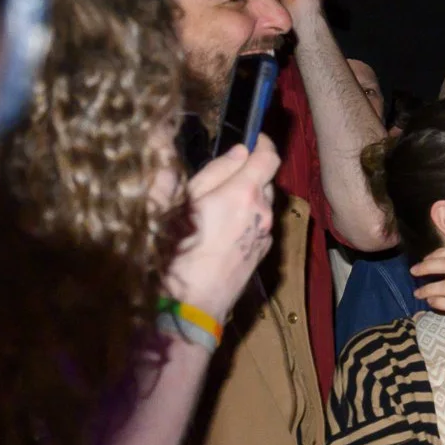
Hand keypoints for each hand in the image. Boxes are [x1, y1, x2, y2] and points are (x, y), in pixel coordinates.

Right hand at [163, 136, 283, 323]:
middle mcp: (262, 212)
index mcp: (243, 194)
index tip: (251, 138)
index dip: (262, 143)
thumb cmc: (175, 252)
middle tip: (219, 176)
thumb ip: (210, 172)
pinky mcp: (262, 253)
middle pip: (265, 180)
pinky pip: (259, 224)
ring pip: (262, 203)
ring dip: (246, 196)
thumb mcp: (177, 203)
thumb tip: (237, 151)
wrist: (190, 307)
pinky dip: (247, 218)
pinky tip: (221, 229)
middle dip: (247, 172)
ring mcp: (265, 234)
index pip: (269, 157)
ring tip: (215, 205)